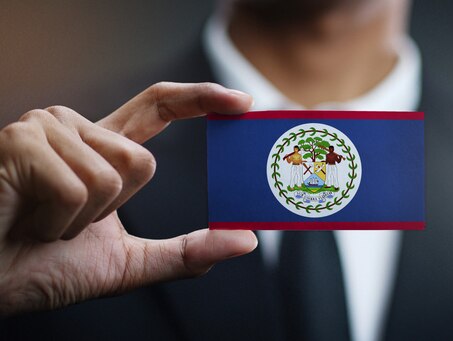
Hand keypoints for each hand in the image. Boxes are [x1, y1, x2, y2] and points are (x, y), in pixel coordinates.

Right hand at [0, 82, 256, 315]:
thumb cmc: (42, 267)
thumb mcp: (128, 263)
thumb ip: (186, 252)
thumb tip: (245, 240)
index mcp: (100, 148)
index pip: (158, 106)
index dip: (200, 98)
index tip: (240, 102)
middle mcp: (74, 128)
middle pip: (143, 160)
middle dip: (112, 210)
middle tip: (66, 223)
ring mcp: (45, 129)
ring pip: (113, 175)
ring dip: (82, 220)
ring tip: (42, 221)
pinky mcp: (21, 142)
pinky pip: (78, 187)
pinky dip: (58, 223)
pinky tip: (26, 220)